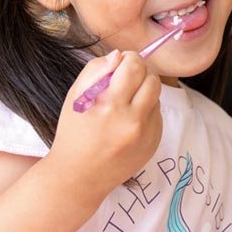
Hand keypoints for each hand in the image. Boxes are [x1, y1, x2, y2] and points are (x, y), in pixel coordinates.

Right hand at [50, 50, 162, 195]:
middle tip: (125, 81)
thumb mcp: (76, 96)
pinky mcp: (154, 144)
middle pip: (152, 79)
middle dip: (140, 74)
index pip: (135, 66)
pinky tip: (128, 122)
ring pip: (157, 96)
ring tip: (124, 104)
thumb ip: (96, 70)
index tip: (122, 64)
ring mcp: (146, 134)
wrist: (80, 176)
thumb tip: (119, 55)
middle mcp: (132, 120)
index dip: (130, 59)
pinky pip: (157, 115)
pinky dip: (146, 112)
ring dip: (143, 93)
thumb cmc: (74, 133)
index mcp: (109, 104)